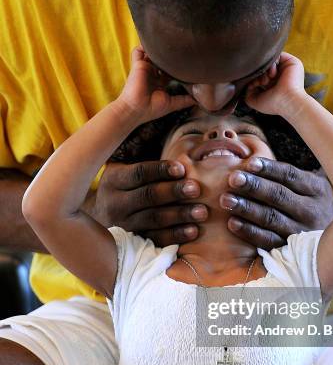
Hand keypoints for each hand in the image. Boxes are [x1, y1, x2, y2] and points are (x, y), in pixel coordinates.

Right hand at [88, 160, 208, 245]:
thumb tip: (162, 123)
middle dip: (174, 192)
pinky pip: (156, 240)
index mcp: (114, 179)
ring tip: (202, 212)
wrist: (99, 219)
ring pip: (154, 220)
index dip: (160, 170)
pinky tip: (193, 231)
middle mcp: (115, 203)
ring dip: (180, 216)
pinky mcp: (133, 242)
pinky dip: (175, 236)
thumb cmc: (124, 185)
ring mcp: (124, 225)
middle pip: (147, 197)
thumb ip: (142, 148)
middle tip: (196, 189)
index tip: (182, 168)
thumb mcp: (124, 165)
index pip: (138, 173)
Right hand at [117, 46, 193, 121]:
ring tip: (167, 44)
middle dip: (169, 54)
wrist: (136, 109)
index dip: (177, 66)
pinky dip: (143, 46)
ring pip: (150, 53)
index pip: (169, 70)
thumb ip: (184, 101)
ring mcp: (145, 69)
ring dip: (157, 48)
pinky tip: (153, 45)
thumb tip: (197, 101)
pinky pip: (138, 51)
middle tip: (180, 49)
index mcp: (159, 82)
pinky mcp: (138, 65)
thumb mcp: (172, 104)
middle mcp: (152, 74)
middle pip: (161, 60)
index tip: (187, 62)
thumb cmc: (151, 109)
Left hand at [219, 158, 332, 249]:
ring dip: (246, 208)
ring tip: (226, 200)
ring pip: (271, 218)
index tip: (249, 163)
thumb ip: (289, 176)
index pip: (291, 175)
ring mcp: (301, 232)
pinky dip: (249, 231)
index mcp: (317, 189)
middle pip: (279, 196)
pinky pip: (267, 240)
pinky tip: (232, 223)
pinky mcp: (290, 250)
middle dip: (254, 186)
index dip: (269, 169)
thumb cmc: (309, 205)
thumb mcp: (310, 187)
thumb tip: (251, 159)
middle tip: (232, 179)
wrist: (332, 242)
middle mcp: (312, 210)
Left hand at [245, 52, 306, 115]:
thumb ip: (247, 92)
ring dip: (265, 68)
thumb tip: (247, 83)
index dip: (254, 77)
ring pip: (270, 60)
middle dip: (259, 72)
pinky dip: (272, 62)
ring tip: (267, 80)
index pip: (260, 73)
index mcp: (272, 84)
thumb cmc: (272, 104)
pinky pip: (278, 55)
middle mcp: (279, 75)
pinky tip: (272, 74)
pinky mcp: (291, 61)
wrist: (287, 101)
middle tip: (261, 82)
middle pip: (264, 65)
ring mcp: (285, 68)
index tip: (254, 85)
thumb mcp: (254, 101)